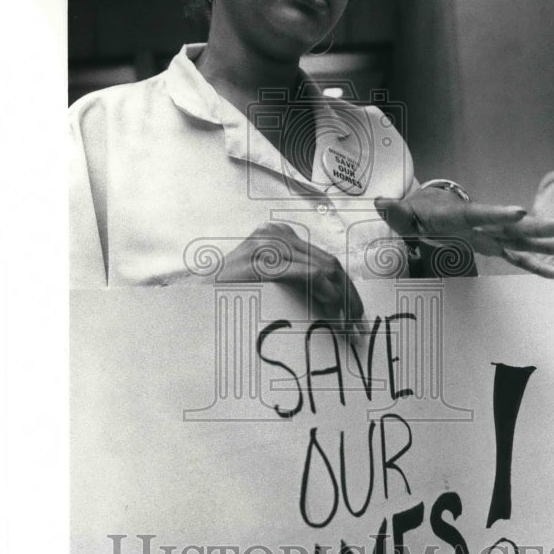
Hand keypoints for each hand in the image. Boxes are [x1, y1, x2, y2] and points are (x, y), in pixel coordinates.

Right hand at [212, 222, 363, 319]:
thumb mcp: (263, 279)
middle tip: (360, 320)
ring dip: (342, 296)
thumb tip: (334, 298)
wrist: (194, 298)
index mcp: (277, 234)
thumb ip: (291, 277)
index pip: (323, 257)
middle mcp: (275, 233)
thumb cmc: (229, 295)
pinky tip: (332, 308)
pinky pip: (310, 273)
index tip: (356, 310)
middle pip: (329, 260)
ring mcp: (269, 244)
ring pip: (325, 266)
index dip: (345, 285)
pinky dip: (327, 291)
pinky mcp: (265, 260)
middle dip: (349, 293)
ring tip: (349, 320)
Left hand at [375, 187, 553, 277]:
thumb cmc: (416, 211)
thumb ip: (395, 211)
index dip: (498, 214)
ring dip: (553, 243)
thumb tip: (380, 203)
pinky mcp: (496, 245)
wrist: (428, 207)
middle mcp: (483, 224)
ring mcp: (492, 235)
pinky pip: (522, 257)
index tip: (519, 211)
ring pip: (526, 240)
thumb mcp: (403, 213)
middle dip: (545, 227)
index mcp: (461, 215)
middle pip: (517, 226)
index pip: (481, 214)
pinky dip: (542, 264)